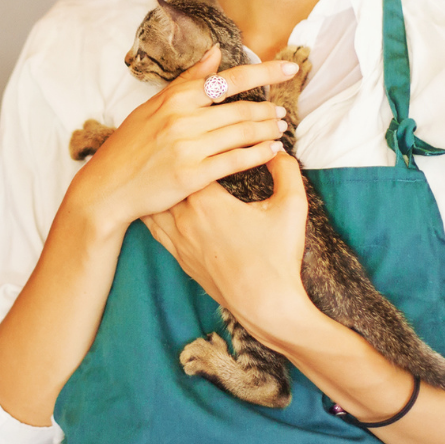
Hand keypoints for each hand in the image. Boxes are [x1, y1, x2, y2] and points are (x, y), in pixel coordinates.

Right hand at [64, 45, 297, 235]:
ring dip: (268, 130)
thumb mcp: (152, 106)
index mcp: (174, 99)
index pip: (228, 79)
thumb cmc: (130, 144)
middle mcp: (182, 120)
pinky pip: (236, 161)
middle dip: (269, 109)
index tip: (289, 67)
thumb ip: (187, 81)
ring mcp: (188, 147)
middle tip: (284, 111)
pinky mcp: (193, 175)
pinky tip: (272, 151)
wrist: (109, 185)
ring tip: (280, 128)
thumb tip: (216, 53)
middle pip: (240, 109)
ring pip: (242, 133)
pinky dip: (259, 154)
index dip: (264, 72)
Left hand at [143, 151, 313, 344]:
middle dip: (172, 163)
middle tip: (172, 145)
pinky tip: (153, 200)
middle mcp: (184, 217)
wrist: (265, 305)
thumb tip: (278, 149)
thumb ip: (286, 172)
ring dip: (158, 187)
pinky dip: (152, 209)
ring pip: (154, 202)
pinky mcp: (177, 256)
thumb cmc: (278, 257)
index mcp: (208, 200)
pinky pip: (153, 226)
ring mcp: (177, 238)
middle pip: (168, 179)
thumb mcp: (292, 208)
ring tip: (156, 168)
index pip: (194, 161)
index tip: (204, 138)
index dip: (199, 147)